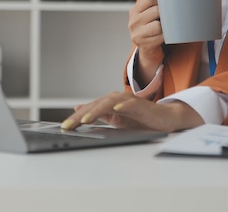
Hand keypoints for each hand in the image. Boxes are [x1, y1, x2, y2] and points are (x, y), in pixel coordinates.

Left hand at [60, 92, 203, 132]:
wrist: (163, 119)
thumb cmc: (140, 120)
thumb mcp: (115, 120)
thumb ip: (98, 115)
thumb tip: (78, 111)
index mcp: (109, 104)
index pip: (89, 110)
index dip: (76, 118)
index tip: (64, 128)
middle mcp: (117, 99)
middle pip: (95, 105)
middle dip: (80, 115)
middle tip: (68, 126)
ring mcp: (128, 101)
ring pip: (109, 102)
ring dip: (96, 110)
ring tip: (85, 119)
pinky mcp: (141, 104)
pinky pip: (131, 103)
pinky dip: (123, 104)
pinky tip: (116, 108)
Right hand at [128, 0, 164, 83]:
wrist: (147, 50)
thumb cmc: (149, 28)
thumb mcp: (147, 12)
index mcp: (134, 11)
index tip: (167, 2)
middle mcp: (133, 22)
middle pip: (155, 10)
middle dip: (165, 13)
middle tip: (170, 16)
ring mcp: (137, 34)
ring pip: (158, 25)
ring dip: (166, 26)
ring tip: (166, 27)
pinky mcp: (144, 44)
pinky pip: (161, 37)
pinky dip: (166, 36)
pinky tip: (165, 36)